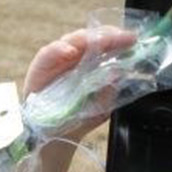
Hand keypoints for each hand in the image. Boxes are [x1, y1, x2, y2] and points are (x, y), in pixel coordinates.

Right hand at [22, 27, 136, 139]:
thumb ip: (109, 90)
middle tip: (120, 37)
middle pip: (90, 38)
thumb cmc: (78, 117)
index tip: (131, 39)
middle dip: (107, 35)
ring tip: (101, 40)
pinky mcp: (40, 67)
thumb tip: (118, 71)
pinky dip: (58, 49)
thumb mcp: (101, 106)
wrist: (55, 135)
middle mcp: (75, 57)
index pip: (105, 43)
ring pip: (71, 40)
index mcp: (91, 63)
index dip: (118, 38)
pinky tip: (70, 51)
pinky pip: (48, 54)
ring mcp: (57, 60)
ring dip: (86, 38)